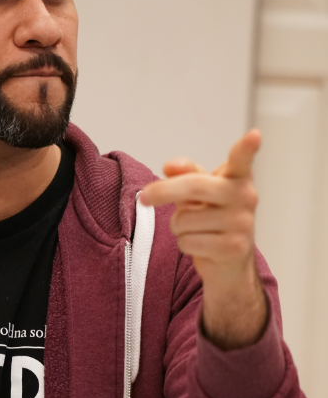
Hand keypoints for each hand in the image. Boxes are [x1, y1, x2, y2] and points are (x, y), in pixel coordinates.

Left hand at [140, 130, 266, 349]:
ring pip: (184, 219)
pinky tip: (201, 245)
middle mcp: (245, 197)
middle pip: (194, 186)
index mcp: (237, 178)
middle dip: (162, 191)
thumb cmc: (212, 218)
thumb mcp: (200, 191)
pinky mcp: (233, 248)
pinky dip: (185, 245)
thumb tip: (169, 167)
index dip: (247, 147)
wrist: (229, 262)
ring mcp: (242, 223)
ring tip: (196, 229)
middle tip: (144, 197)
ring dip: (178, 227)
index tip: (254, 135)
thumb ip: (186, 174)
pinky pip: (188, 242)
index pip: (242, 160)